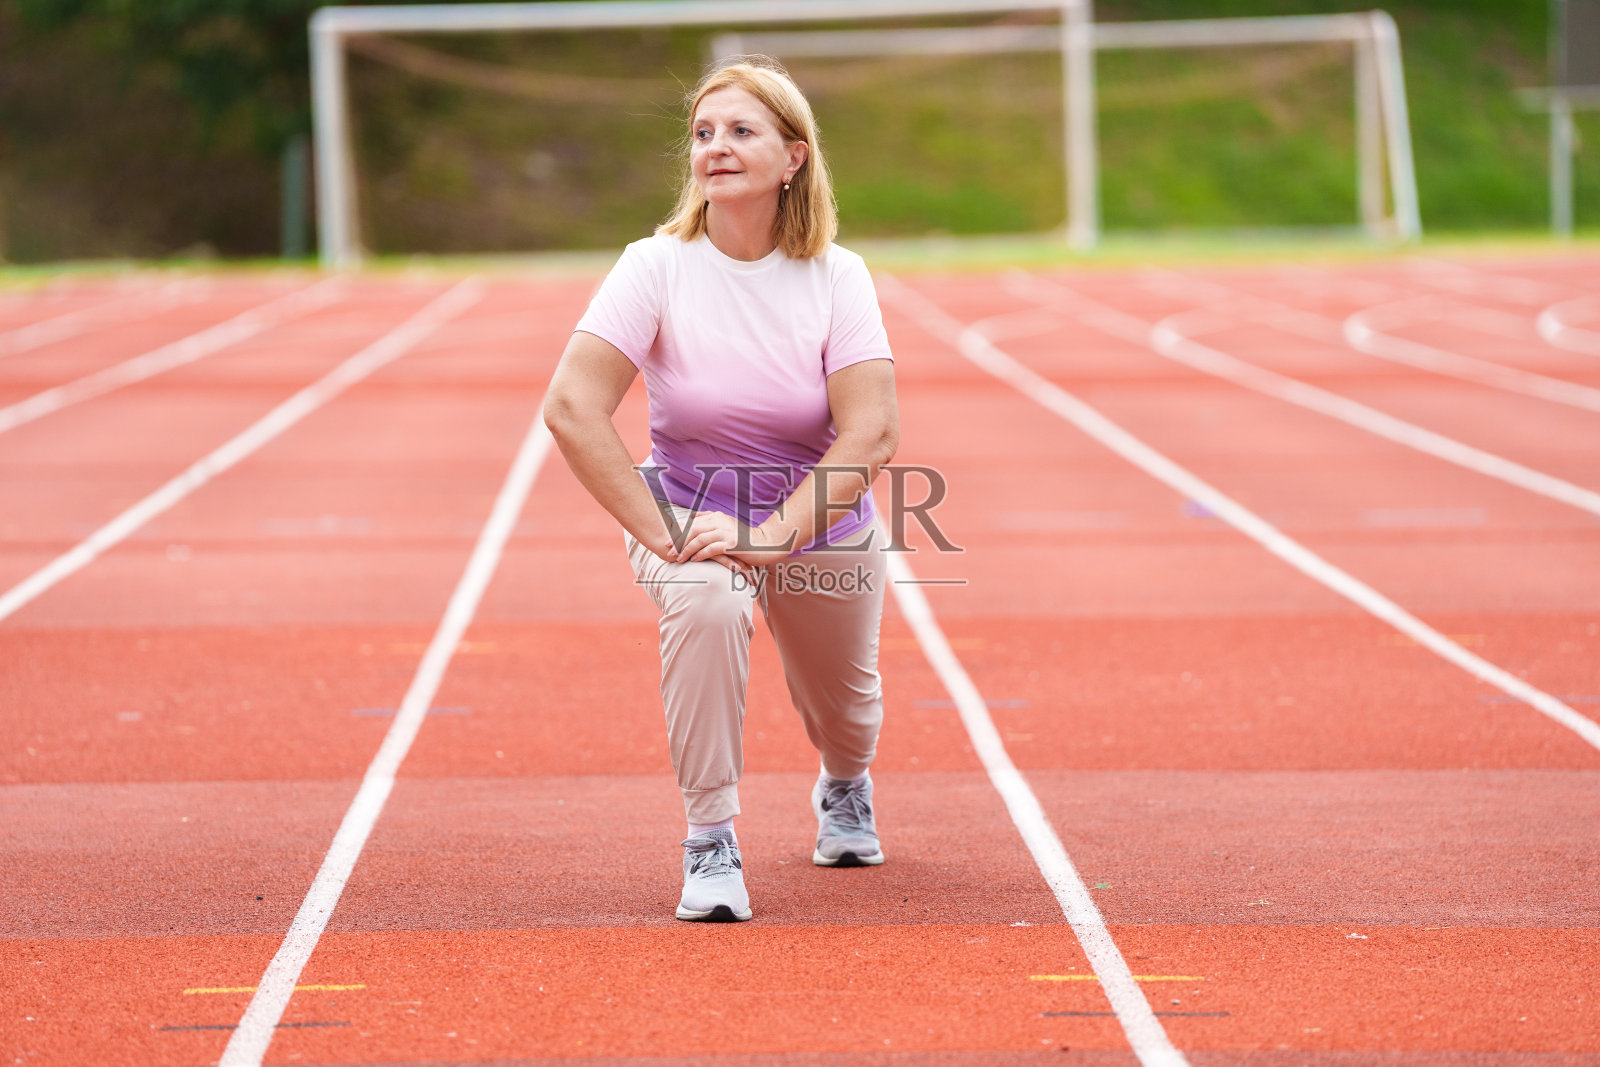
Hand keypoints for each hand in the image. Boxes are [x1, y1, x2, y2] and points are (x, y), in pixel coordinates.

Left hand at [676, 511, 795, 568]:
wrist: (766, 543)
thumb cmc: (745, 538)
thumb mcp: (728, 526)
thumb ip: (712, 521)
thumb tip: (694, 518)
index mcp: (718, 516)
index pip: (693, 523)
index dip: (679, 532)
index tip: (668, 540)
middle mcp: (720, 522)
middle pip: (693, 530)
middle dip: (678, 541)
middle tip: (668, 550)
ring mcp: (726, 532)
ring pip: (699, 540)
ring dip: (687, 550)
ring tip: (678, 559)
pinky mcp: (731, 544)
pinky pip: (711, 549)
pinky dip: (700, 555)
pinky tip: (694, 561)